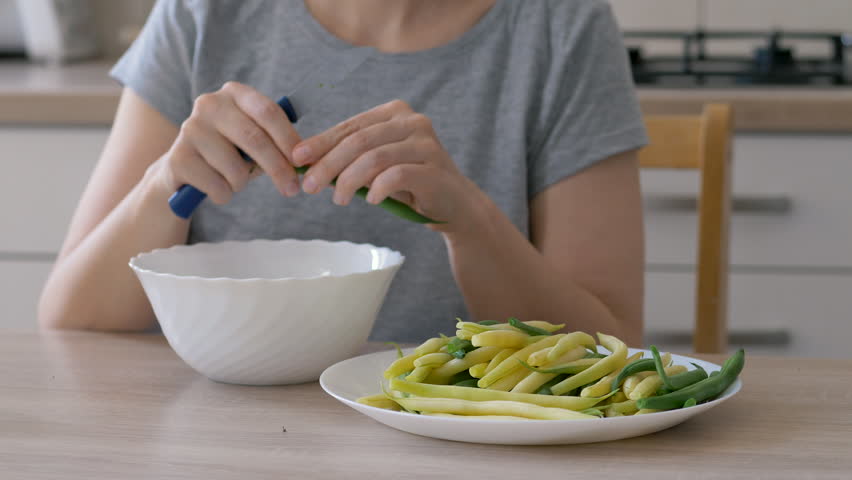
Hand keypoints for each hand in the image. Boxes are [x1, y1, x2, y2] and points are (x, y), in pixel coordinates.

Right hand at [155, 82, 301, 204]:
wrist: (184, 169)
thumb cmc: (230, 153)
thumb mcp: (255, 141)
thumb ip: (279, 145)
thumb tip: (309, 163)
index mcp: (235, 94)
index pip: (269, 112)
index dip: (289, 139)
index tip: (304, 163)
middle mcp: (210, 104)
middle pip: (255, 138)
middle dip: (278, 168)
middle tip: (292, 190)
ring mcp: (190, 128)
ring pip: (235, 168)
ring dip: (242, 184)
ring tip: (234, 181)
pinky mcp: (177, 157)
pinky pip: (217, 186)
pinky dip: (224, 195)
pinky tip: (215, 188)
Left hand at [291, 99, 488, 233]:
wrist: (454, 206)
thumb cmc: (410, 185)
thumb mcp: (377, 165)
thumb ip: (350, 158)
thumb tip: (305, 161)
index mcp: (396, 113)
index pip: (351, 126)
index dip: (321, 142)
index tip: (297, 159)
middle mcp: (413, 122)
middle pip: (359, 140)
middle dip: (328, 163)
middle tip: (309, 185)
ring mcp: (426, 144)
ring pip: (374, 157)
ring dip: (348, 180)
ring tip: (337, 199)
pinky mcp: (434, 169)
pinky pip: (395, 176)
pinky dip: (376, 189)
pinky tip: (369, 200)